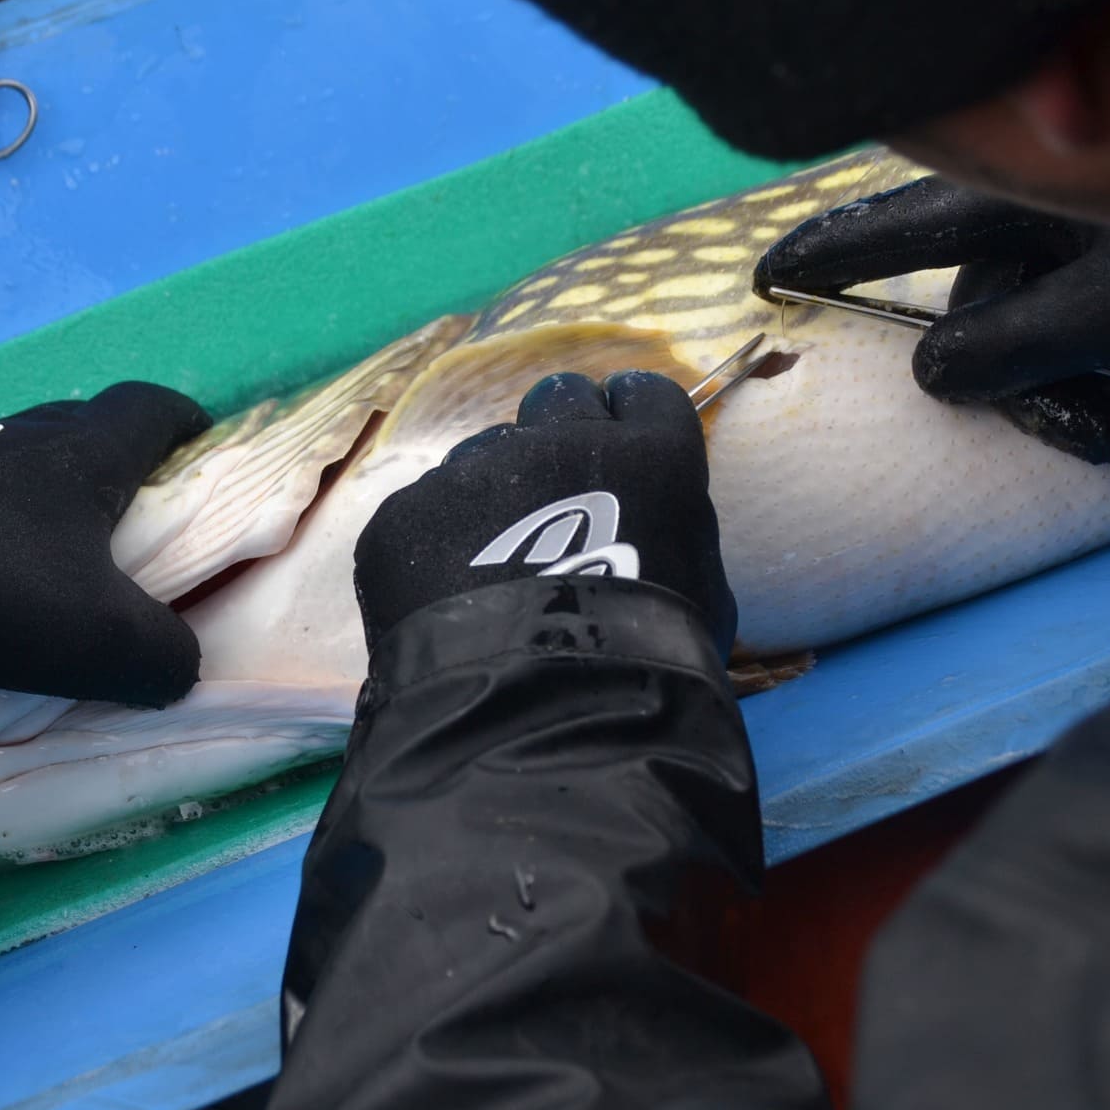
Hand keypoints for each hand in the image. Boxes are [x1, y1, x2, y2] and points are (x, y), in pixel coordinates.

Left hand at [0, 383, 211, 705]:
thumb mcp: (100, 642)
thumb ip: (164, 656)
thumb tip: (182, 664)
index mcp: (83, 455)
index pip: (150, 408)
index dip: (184, 423)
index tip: (202, 447)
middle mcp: (20, 438)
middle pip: (83, 426)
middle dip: (117, 461)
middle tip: (132, 515)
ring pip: (17, 460)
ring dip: (45, 495)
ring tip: (52, 554)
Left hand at [354, 371, 735, 658]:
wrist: (539, 715)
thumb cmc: (647, 666)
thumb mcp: (700, 595)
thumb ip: (673, 534)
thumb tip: (656, 524)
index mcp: (648, 455)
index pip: (641, 394)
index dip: (628, 418)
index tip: (620, 444)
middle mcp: (559, 441)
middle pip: (557, 400)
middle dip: (560, 433)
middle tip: (557, 491)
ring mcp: (474, 470)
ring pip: (484, 456)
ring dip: (494, 491)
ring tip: (494, 564)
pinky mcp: (409, 511)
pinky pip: (427, 511)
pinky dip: (437, 546)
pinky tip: (449, 599)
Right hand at [755, 175, 1109, 468]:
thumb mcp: (1106, 314)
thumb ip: (1002, 348)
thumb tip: (930, 372)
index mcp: (1020, 201)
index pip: (893, 229)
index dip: (827, 258)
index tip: (765, 278)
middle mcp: (1049, 220)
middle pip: (988, 315)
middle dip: (1039, 392)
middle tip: (1094, 437)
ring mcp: (1099, 247)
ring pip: (1055, 340)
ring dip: (1104, 401)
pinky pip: (1108, 340)